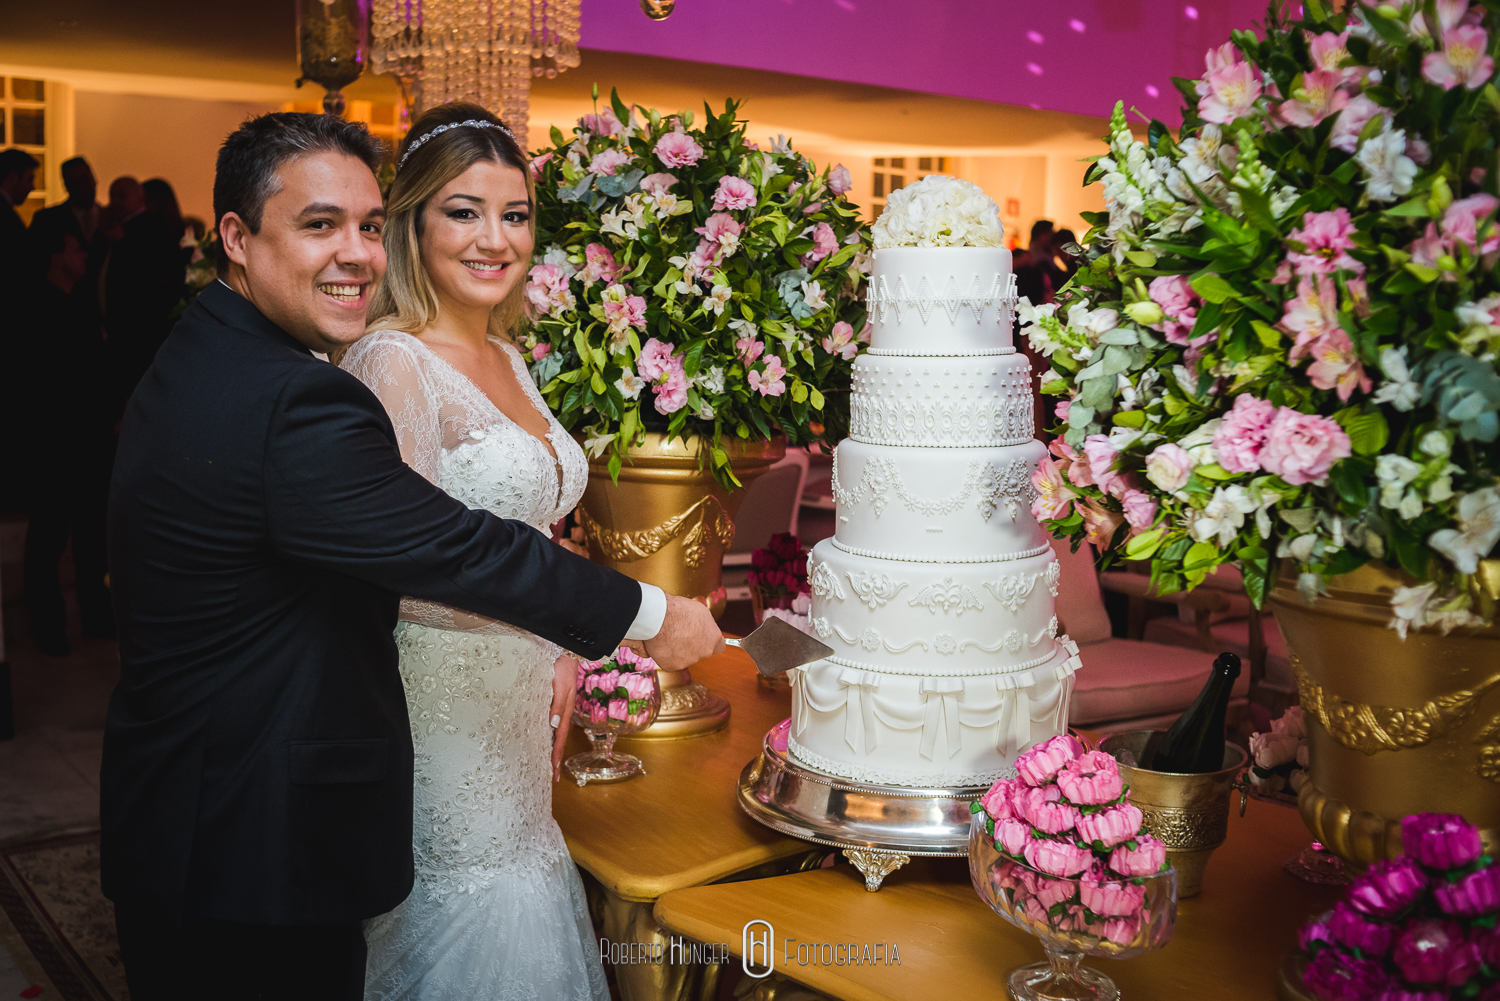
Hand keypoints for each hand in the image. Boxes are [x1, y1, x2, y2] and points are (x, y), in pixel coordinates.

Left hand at [549, 655, 578, 781]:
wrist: (568, 652)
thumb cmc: (563, 667)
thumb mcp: (560, 685)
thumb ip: (557, 705)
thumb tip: (554, 725)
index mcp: (565, 710)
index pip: (560, 738)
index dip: (555, 755)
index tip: (553, 771)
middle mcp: (563, 712)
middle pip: (560, 739)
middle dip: (556, 758)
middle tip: (552, 775)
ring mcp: (561, 708)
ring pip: (557, 733)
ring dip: (554, 749)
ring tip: (551, 763)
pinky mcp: (558, 703)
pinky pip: (555, 724)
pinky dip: (553, 736)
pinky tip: (548, 739)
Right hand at [643, 594, 724, 671]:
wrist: (659, 618)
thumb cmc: (679, 610)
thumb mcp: (700, 611)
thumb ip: (704, 624)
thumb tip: (701, 628)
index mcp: (714, 638)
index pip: (719, 647)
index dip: (709, 642)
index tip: (702, 639)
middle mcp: (704, 652)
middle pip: (699, 652)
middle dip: (691, 646)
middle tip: (679, 634)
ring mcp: (689, 661)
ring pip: (684, 658)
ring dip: (677, 650)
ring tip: (668, 636)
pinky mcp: (673, 666)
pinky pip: (669, 662)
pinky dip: (665, 656)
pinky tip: (661, 644)